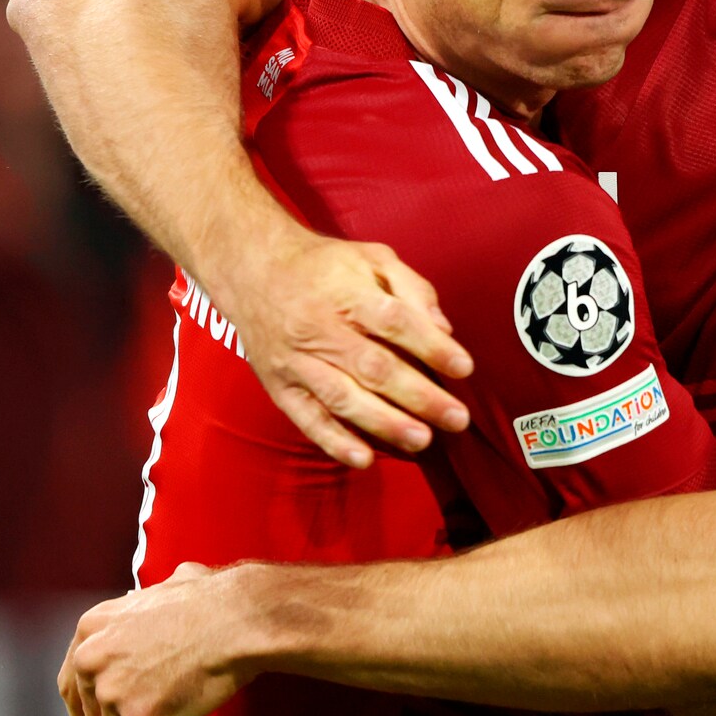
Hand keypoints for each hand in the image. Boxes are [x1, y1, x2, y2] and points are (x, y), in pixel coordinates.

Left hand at [59, 562, 251, 715]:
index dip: (80, 710)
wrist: (237, 619)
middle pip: (94, 713)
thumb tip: (165, 589)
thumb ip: (152, 599)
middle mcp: (93, 660)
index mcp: (93, 628)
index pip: (72, 680)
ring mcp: (114, 692)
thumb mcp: (167, 585)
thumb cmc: (213, 599)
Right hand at [210, 226, 474, 467]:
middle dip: (419, 396)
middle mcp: (320, 328)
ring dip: (385, 423)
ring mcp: (296, 361)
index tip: (463, 367)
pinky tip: (364, 458)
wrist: (252, 270)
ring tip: (422, 440)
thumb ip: (413, 288)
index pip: (395, 321)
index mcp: (347, 292)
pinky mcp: (280, 386)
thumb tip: (444, 329)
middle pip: (374, 367)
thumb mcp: (372, 258)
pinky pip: (307, 418)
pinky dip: (334, 441)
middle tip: (456, 418)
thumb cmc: (323, 266)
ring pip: (343, 397)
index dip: (431, 347)